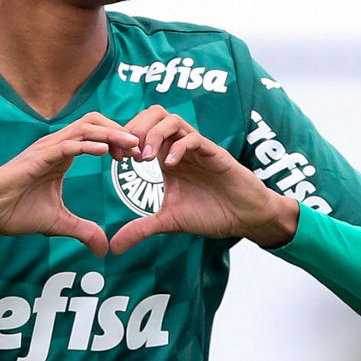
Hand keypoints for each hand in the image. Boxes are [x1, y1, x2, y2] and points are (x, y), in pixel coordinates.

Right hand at [0, 112, 140, 256]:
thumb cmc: (14, 211)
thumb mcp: (58, 224)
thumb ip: (83, 230)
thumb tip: (104, 248)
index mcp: (61, 155)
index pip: (96, 135)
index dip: (119, 141)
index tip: (136, 157)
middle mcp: (55, 146)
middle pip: (94, 121)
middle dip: (120, 131)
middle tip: (139, 150)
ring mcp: (46, 150)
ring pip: (84, 128)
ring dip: (110, 134)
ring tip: (131, 146)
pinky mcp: (37, 159)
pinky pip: (66, 146)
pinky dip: (88, 146)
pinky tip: (105, 153)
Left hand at [109, 106, 298, 253]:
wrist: (245, 217)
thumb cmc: (211, 213)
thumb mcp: (169, 222)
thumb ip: (141, 229)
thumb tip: (114, 247)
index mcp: (166, 156)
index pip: (140, 129)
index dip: (123, 138)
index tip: (114, 157)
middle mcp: (180, 147)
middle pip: (154, 113)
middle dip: (135, 128)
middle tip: (127, 153)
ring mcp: (198, 148)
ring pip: (172, 120)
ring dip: (153, 134)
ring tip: (145, 158)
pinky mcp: (215, 154)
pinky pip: (194, 139)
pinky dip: (178, 147)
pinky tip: (170, 166)